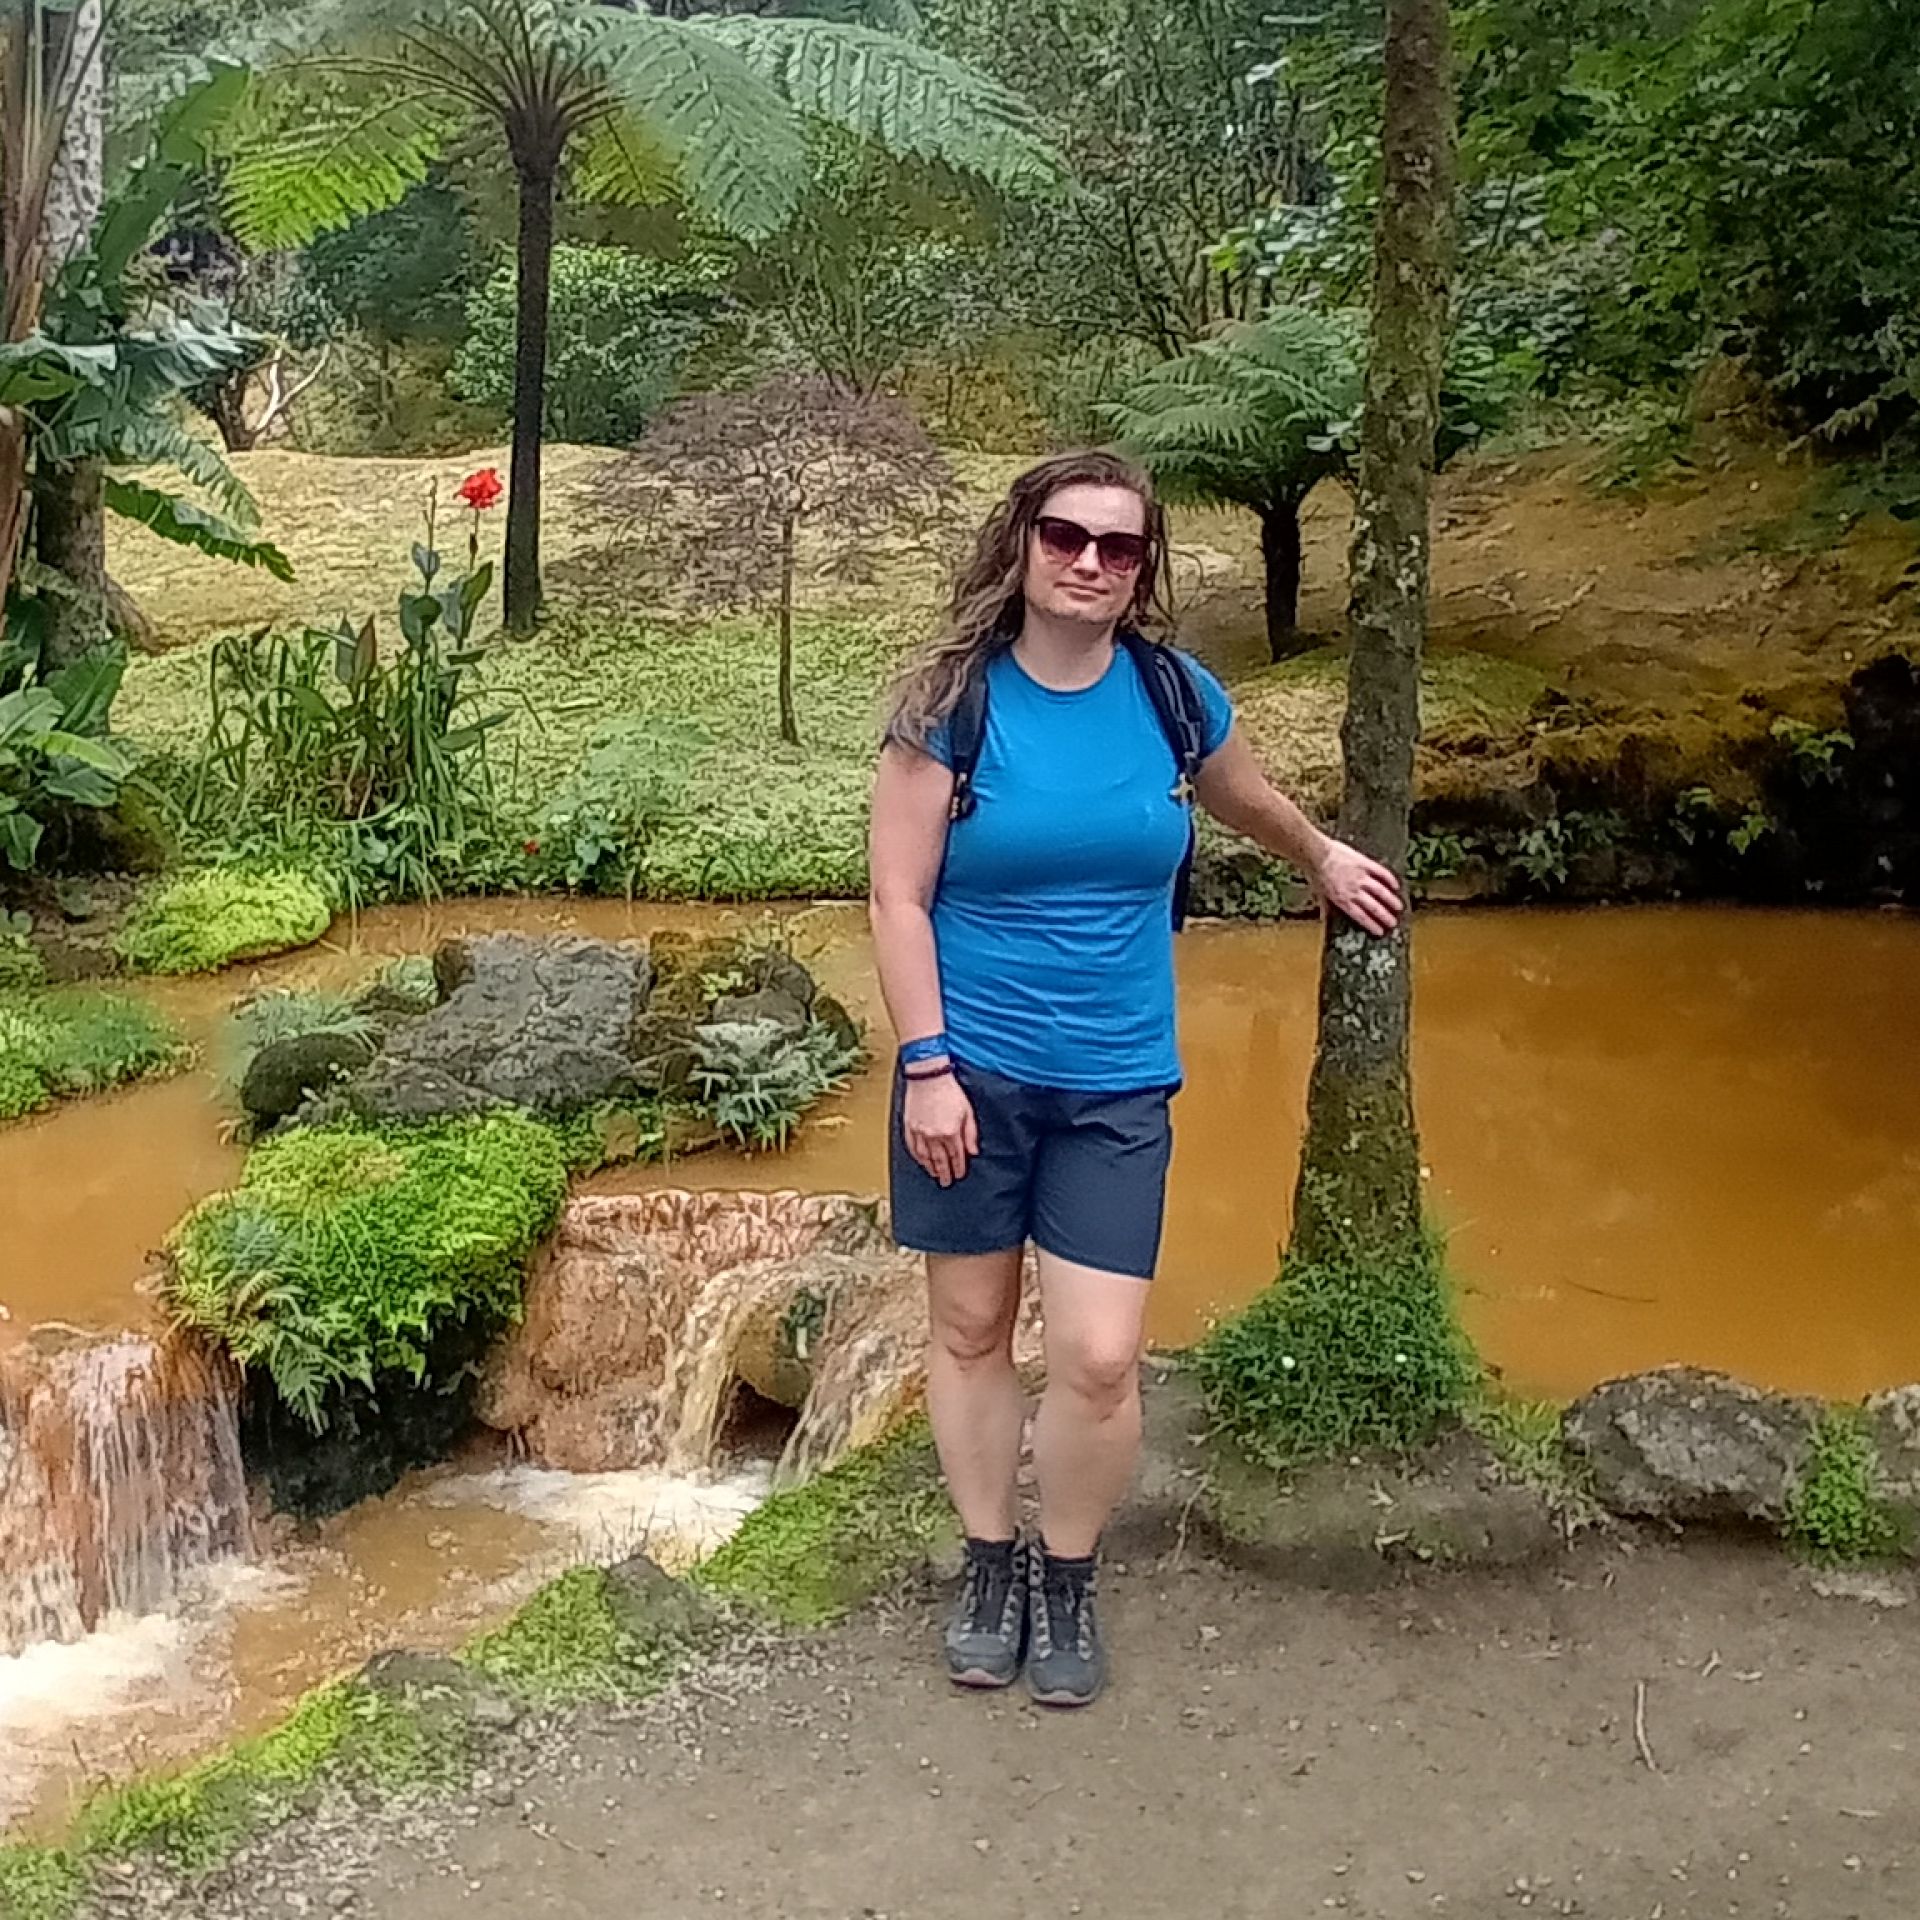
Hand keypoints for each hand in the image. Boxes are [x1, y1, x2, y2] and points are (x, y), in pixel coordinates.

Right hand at [903, 1072, 978, 1186]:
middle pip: (940, 1161)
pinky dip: (917, 1157)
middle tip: (946, 1182)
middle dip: (944, 1173)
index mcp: (950, 1132)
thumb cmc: (949, 1090)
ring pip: (925, 1157)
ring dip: (930, 1168)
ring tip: (934, 1175)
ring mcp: (919, 1132)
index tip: (959, 1175)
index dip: (958, 1168)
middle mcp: (934, 1136)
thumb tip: (973, 1151)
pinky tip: (921, 1161)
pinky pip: (912, 1148)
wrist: (928, 1077)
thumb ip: (971, 1133)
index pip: (956, 1156)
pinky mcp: (909, 1127)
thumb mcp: (967, 1111)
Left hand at [1310, 836, 1404, 935]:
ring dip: (1390, 900)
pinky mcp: (1364, 864)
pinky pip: (1380, 873)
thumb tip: (1325, 918)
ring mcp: (1361, 877)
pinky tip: (1396, 885)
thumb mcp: (1320, 893)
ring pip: (1380, 891)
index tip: (1380, 931)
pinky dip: (1389, 879)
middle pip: (1373, 907)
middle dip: (1385, 916)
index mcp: (1342, 900)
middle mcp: (1354, 891)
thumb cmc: (1316, 873)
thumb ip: (1326, 907)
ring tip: (1399, 907)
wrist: (1316, 854)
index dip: (1372, 925)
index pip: (1361, 916)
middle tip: (1393, 923)